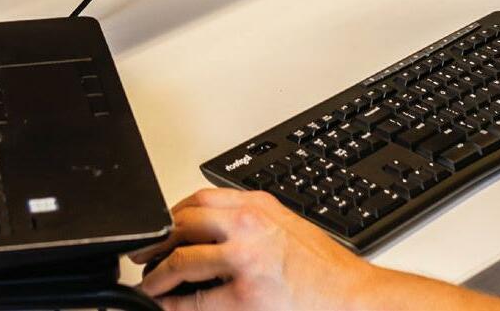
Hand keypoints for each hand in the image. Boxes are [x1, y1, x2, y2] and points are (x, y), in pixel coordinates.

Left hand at [132, 189, 386, 308]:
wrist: (355, 300)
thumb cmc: (326, 272)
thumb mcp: (286, 230)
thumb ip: (250, 225)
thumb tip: (210, 235)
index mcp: (258, 207)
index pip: (199, 199)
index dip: (171, 216)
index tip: (160, 230)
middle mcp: (249, 226)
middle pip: (182, 222)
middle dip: (156, 241)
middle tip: (143, 256)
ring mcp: (245, 260)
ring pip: (182, 258)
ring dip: (157, 275)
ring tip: (150, 286)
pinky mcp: (246, 297)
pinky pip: (196, 301)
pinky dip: (175, 305)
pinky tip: (169, 307)